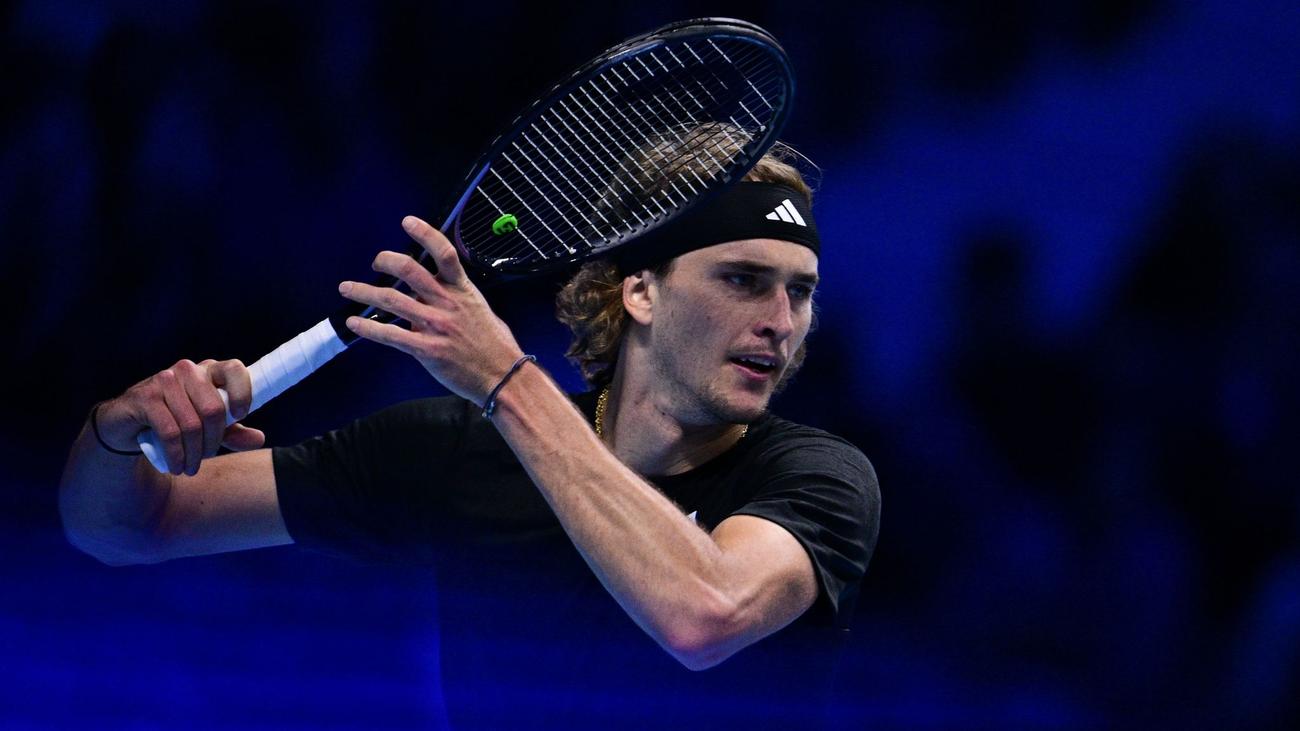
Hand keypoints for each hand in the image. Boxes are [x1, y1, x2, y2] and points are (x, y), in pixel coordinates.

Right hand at [97, 359, 264, 474]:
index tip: (240, 416)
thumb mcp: (209, 427)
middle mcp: (188, 370)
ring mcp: (164, 380)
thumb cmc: (177, 421)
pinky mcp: (145, 397)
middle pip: (213, 408)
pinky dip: (176, 455)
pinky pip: (170, 431)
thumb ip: (234, 432)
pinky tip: (176, 466)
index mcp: (209, 371)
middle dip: (213, 441)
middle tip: (205, 458)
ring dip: (194, 454)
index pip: (235, 369)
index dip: (243, 393)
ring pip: (192, 424)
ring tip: (190, 468)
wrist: (129, 424)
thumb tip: (259, 438)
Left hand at [338, 216, 524, 405]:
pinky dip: (368, 327)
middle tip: (375, 263)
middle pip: (409, 270)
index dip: (425, 233)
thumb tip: (432, 295)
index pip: (444, 253)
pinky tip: (354, 323)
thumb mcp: (480, 310)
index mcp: (462, 290)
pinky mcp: (426, 349)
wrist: (502, 376)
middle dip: (385, 261)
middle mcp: (447, 303)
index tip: (407, 222)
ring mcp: (435, 325)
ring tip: (347, 288)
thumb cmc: (494, 345)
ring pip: (392, 300)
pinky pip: (389, 334)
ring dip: (364, 291)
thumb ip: (455, 299)